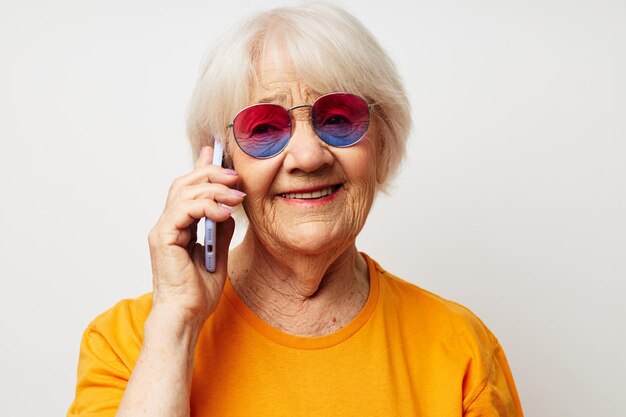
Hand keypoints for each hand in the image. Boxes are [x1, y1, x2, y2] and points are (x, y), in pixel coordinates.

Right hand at [147, 145, 243, 323]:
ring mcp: (162, 230)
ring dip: (214, 189)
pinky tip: (226, 212)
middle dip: (211, 174)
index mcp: (177, 227)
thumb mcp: (217, 253)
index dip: (201, 168)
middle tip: (236, 176)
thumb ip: (219, 229)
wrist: (185, 317)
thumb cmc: (197, 293)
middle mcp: (167, 224)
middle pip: (184, 184)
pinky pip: (183, 210)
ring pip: (184, 192)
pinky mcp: (163, 238)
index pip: (188, 189)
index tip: (216, 152)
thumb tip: (229, 206)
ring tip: (237, 194)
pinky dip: (207, 206)